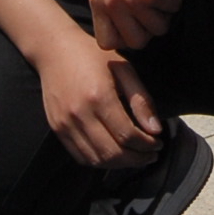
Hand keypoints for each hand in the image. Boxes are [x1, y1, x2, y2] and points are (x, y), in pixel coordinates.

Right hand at [38, 28, 161, 168]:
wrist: (54, 50)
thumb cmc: (92, 56)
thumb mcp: (124, 69)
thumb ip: (141, 100)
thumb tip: (156, 129)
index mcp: (100, 97)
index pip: (127, 135)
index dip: (147, 145)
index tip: (159, 142)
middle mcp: (80, 114)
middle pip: (113, 153)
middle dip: (138, 158)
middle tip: (152, 153)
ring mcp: (66, 124)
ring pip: (97, 160)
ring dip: (120, 164)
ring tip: (136, 156)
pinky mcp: (57, 129)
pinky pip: (81, 156)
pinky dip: (101, 161)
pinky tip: (115, 154)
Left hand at [88, 0, 182, 51]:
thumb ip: (110, 4)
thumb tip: (123, 35)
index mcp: (96, 0)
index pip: (106, 42)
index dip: (125, 37)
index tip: (136, 23)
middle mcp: (110, 2)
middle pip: (136, 42)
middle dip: (150, 28)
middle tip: (154, 5)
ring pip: (158, 29)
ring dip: (166, 10)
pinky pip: (173, 9)